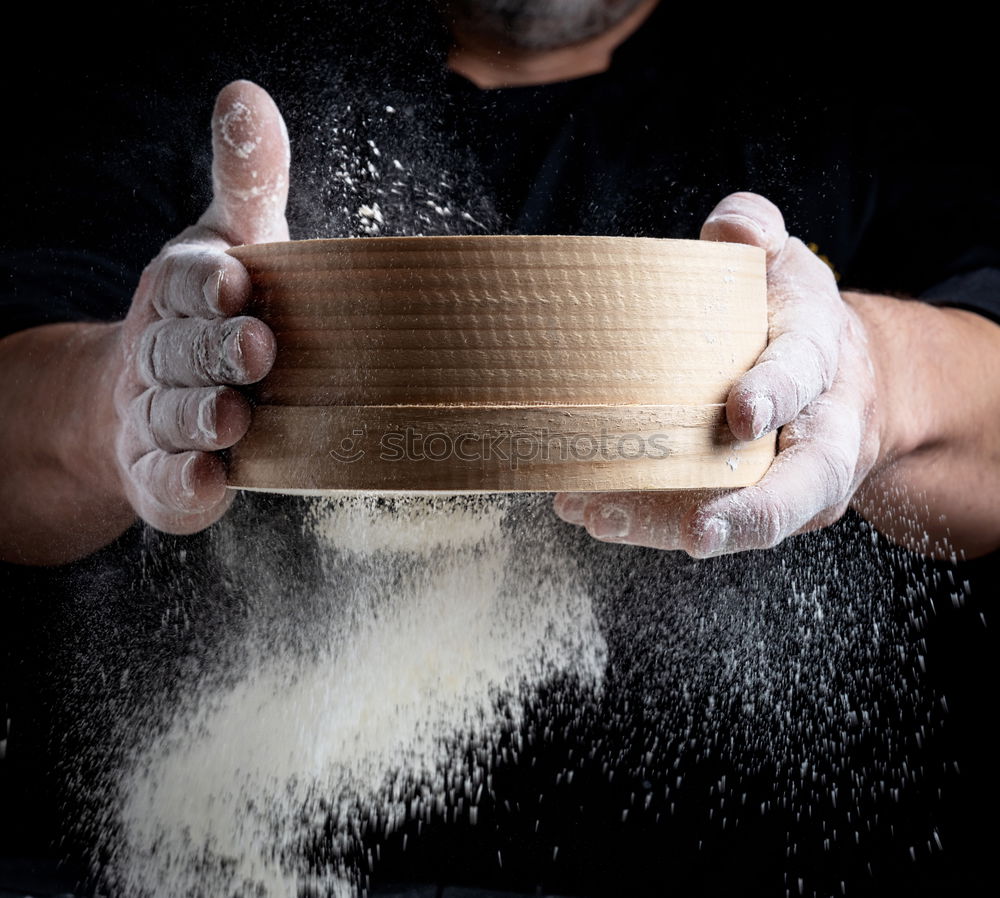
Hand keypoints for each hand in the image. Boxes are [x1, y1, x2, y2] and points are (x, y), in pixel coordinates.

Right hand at [112, 80, 289, 533]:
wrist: (151, 401)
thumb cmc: (213, 314)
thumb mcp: (232, 241)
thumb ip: (245, 181)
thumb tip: (246, 94)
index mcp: (183, 294)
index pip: (188, 282)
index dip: (207, 283)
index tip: (236, 280)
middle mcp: (164, 354)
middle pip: (181, 351)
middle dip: (213, 350)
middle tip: (256, 349)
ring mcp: (158, 418)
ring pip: (174, 418)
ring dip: (201, 417)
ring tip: (234, 416)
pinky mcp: (165, 476)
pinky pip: (168, 483)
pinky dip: (183, 483)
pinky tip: (205, 480)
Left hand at [553, 192, 880, 555]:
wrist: (836, 380)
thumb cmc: (794, 321)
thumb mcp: (785, 266)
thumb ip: (759, 235)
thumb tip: (731, 226)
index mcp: (824, 363)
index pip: (806, 377)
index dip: (776, 393)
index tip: (741, 411)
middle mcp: (819, 436)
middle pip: (802, 486)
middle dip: (752, 513)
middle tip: (698, 531)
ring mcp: (788, 482)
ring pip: (744, 518)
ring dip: (670, 525)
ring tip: (601, 517)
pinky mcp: (751, 505)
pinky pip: (703, 519)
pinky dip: (647, 523)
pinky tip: (593, 512)